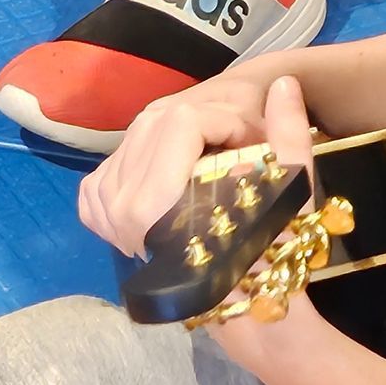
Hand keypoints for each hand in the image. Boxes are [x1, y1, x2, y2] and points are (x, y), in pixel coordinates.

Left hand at [79, 67, 283, 260]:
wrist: (237, 300)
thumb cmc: (265, 251)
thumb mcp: (288, 194)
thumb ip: (288, 135)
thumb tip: (283, 84)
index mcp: (157, 208)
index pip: (185, 121)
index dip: (227, 119)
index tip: (251, 140)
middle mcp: (119, 209)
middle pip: (159, 120)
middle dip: (206, 121)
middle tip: (234, 145)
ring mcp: (103, 212)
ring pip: (138, 131)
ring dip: (178, 133)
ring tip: (208, 158)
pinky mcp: (97, 214)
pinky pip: (117, 156)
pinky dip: (148, 152)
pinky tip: (172, 169)